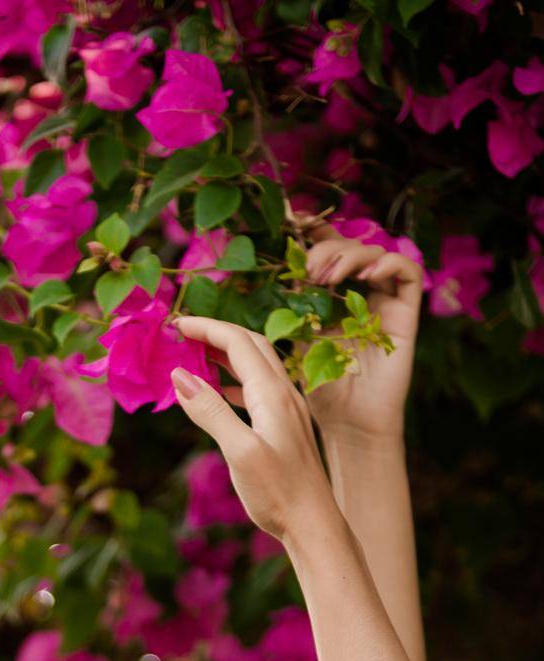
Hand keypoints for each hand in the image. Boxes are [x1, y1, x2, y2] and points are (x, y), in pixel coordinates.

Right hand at [171, 314, 343, 543]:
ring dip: (226, 354)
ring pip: (257, 365)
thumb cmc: (278, 493)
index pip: (237, 342)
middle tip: (183, 335)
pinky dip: (235, 380)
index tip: (175, 324)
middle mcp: (284, 394)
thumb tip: (179, 375)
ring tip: (196, 356)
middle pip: (251, 345)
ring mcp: (288, 410)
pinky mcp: (286, 427)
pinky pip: (259, 389)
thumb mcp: (239, 452)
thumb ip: (210, 411)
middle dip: (216, 333)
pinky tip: (221, 392)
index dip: (206, 328)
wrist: (314, 524)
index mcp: (273, 394)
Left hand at [290, 210, 424, 441]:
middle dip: (326, 248)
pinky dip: (389, 264)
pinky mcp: (406, 312)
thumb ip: (285, 311)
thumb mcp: (294, 343)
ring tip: (325, 278)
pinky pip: (408, 272)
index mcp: (330, 295)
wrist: (349, 423)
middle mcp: (358, 292)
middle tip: (307, 270)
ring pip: (375, 253)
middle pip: (348, 245)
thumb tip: (269, 280)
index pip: (325, 248)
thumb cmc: (320, 390)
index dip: (313, 229)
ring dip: (349, 256)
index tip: (292, 220)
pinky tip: (367, 275)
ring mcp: (383, 300)